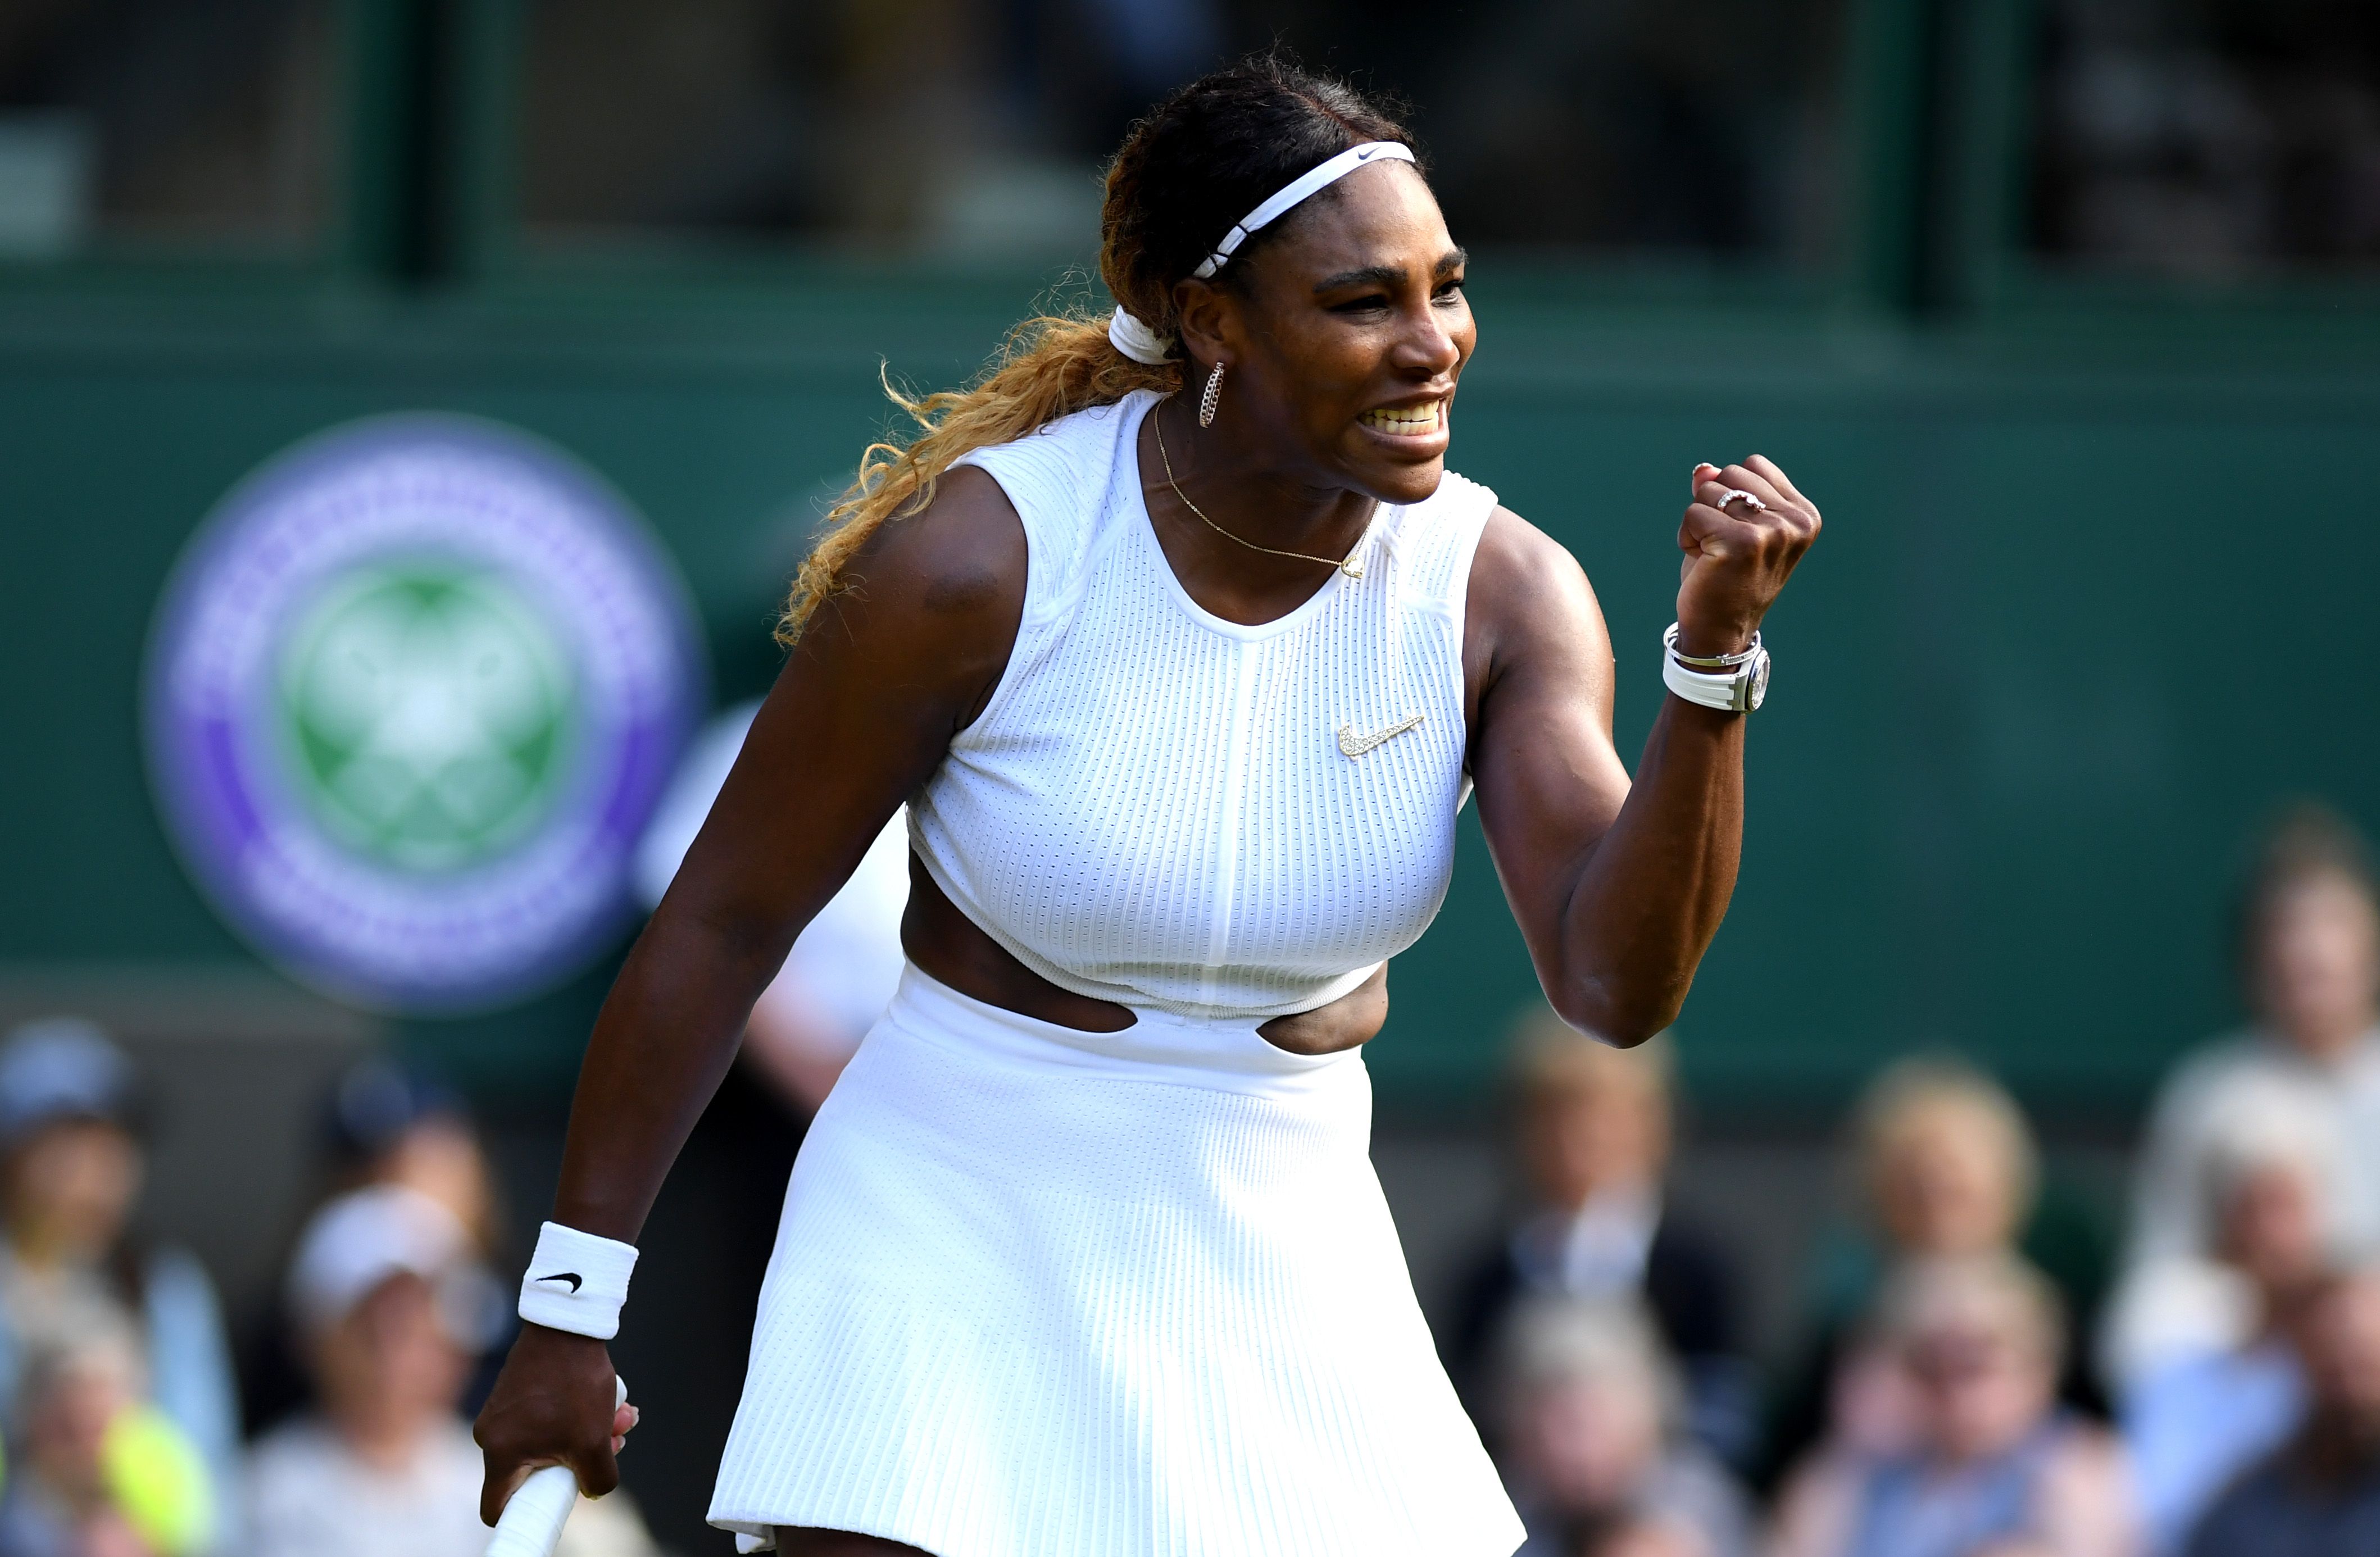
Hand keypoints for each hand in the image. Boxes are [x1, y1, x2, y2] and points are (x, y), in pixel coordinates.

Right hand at [474, 1322, 639, 1524]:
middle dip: (579, 1462)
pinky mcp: (516, 1393)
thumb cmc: (574, 1383)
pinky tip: (609, 1399)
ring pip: (550, 1442)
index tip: (557, 1501)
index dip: (527, 1513)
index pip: (497, 1507)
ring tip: (620, 1415)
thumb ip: (596, 1479)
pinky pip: (547, 1418)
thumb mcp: (594, 1441)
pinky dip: (578, 1414)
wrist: (567, 1324)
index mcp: (500, 1454)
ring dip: (587, 1434)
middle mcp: (491, 1435)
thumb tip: (593, 1488)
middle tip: (614, 1443)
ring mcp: (503, 1412)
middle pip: (536, 1472)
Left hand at [1676, 455, 1820, 658]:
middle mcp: (1795, 522)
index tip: (1738, 532)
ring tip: (1713, 555)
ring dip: (1698, 522)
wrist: (1719, 631)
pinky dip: (1686, 537)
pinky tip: (1704, 563)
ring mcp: (1772, 532)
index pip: (1752, 465)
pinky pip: (1693, 513)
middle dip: (1712, 505)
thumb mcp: (1728, 526)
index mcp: (1803, 514)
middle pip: (1730, 474)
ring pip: (1708, 491)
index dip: (1731, 495)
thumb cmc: (1724, 577)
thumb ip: (1722, 491)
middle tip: (1722, 546)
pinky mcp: (1742, 543)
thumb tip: (1702, 469)